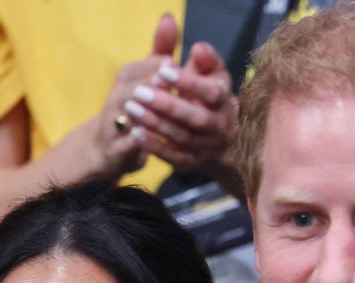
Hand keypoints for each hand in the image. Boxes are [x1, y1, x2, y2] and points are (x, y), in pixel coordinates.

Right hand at [91, 13, 179, 178]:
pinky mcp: (116, 148)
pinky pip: (124, 144)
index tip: (172, 64)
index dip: (155, 66)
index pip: (140, 67)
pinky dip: (134, 141)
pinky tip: (147, 140)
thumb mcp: (148, 77)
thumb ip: (160, 49)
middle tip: (167, 79)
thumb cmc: (136, 106)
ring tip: (158, 108)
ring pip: (125, 114)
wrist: (108, 149)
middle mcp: (117, 98)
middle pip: (131, 87)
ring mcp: (114, 124)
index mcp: (127, 78)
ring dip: (142, 110)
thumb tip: (169, 17)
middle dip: (148, 83)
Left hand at [122, 42, 238, 176]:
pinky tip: (135, 133)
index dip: (189, 83)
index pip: (211, 92)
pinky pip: (174, 157)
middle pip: (197, 118)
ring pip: (182, 138)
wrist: (221, 138)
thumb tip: (198, 48)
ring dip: (156, 124)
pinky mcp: (191, 162)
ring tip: (131, 108)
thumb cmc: (209, 97)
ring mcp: (206, 147)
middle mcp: (218, 125)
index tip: (164, 71)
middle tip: (140, 92)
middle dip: (168, 105)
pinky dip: (154, 146)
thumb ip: (204, 59)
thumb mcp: (211, 75)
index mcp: (223, 100)